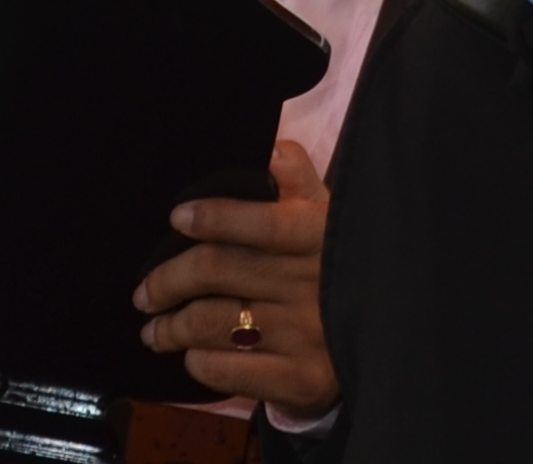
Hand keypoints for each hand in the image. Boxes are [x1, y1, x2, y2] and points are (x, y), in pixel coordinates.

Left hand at [133, 138, 335, 416]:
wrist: (388, 339)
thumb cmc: (338, 263)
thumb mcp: (329, 215)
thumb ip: (296, 178)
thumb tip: (270, 150)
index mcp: (321, 236)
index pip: (262, 222)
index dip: (215, 218)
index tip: (177, 218)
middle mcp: (313, 286)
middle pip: (218, 272)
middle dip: (167, 281)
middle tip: (143, 293)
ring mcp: (308, 337)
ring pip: (212, 324)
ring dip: (171, 327)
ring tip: (154, 328)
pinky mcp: (301, 382)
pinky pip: (228, 370)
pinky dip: (198, 362)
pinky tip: (192, 354)